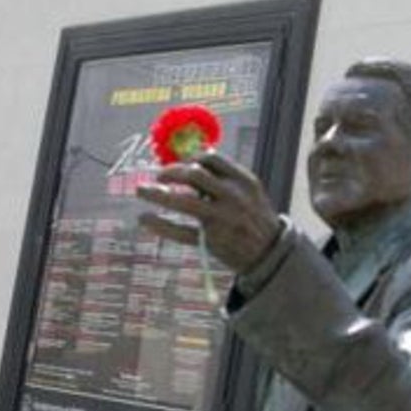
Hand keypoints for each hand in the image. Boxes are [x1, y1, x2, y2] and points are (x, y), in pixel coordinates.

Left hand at [136, 153, 282, 273]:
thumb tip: (190, 161)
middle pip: (195, 175)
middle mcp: (233, 197)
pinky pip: (180, 231)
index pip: (211, 158)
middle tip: (158, 175)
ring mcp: (221, 219)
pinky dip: (159, 224)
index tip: (179, 164)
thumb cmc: (253, 216)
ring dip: (157, 193)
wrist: (269, 252)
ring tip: (141, 190)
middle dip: (171, 171)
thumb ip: (225, 176)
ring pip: (183, 201)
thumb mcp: (249, 191)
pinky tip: (144, 219)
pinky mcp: (211, 241)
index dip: (189, 158)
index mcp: (243, 181)